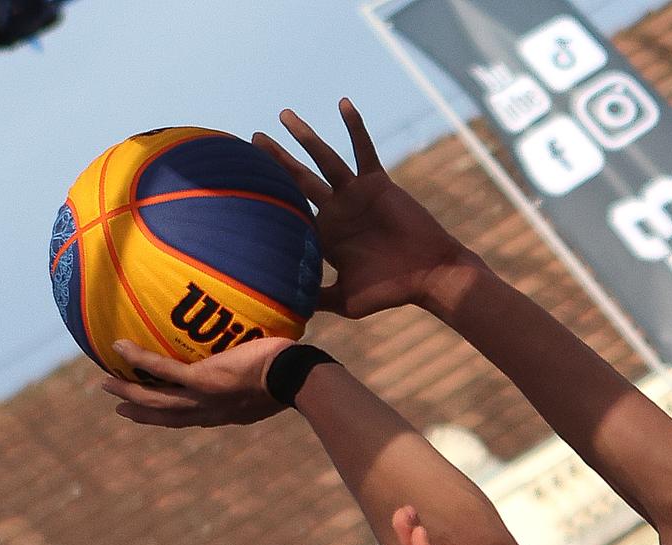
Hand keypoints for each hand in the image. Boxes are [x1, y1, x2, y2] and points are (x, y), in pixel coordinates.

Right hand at [101, 337, 291, 426]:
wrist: (298, 378)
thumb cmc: (293, 375)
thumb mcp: (272, 383)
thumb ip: (258, 376)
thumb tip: (265, 356)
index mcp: (225, 414)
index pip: (191, 418)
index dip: (168, 418)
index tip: (150, 414)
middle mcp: (211, 411)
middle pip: (166, 415)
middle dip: (141, 412)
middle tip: (119, 406)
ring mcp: (204, 397)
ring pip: (156, 397)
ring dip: (129, 390)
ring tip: (106, 381)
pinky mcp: (202, 380)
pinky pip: (161, 369)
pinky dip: (139, 358)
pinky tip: (119, 346)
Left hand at [257, 99, 474, 318]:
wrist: (430, 275)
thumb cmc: (392, 291)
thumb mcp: (346, 300)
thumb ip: (317, 299)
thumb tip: (286, 314)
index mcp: (326, 235)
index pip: (290, 211)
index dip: (268, 196)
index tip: (241, 181)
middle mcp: (337, 210)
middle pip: (298, 179)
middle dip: (276, 159)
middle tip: (253, 139)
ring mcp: (355, 195)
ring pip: (324, 159)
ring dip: (304, 136)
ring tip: (284, 114)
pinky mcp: (377, 183)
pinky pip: (363, 150)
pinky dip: (354, 127)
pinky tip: (343, 104)